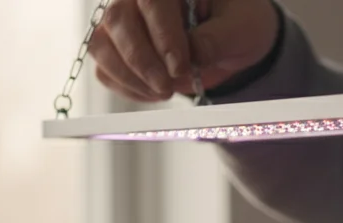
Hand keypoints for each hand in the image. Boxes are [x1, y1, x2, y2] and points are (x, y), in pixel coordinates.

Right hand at [89, 0, 278, 101]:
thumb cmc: (236, 21)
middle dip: (142, 61)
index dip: (163, 35)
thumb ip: (216, 39)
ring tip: (163, 92)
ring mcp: (121, 20)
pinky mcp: (115, 48)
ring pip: (102, 45)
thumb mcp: (240, 27)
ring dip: (129, 76)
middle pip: (118, 20)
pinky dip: (127, 87)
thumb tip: (193, 55)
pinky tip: (154, 93)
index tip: (179, 67)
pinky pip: (104, 69)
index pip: (153, 1)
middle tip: (167, 88)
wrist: (231, 35)